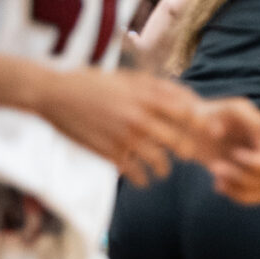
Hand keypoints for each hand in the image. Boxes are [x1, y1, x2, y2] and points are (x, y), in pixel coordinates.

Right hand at [28, 67, 208, 186]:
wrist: (54, 94)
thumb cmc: (95, 83)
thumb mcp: (130, 79)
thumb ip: (162, 88)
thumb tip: (193, 99)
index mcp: (148, 98)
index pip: (189, 114)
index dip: (201, 125)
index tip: (204, 132)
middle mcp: (140, 118)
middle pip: (181, 143)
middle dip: (188, 152)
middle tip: (187, 154)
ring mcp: (125, 137)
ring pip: (161, 163)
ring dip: (164, 170)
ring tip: (162, 170)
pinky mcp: (109, 153)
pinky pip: (136, 174)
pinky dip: (142, 179)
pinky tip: (142, 178)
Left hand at [192, 98, 259, 204]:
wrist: (199, 128)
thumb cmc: (212, 115)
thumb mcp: (223, 108)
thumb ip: (227, 114)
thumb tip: (217, 134)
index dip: (256, 164)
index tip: (234, 154)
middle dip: (242, 176)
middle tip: (215, 167)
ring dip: (239, 189)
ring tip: (217, 179)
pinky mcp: (257, 181)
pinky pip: (258, 199)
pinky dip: (238, 196)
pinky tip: (219, 185)